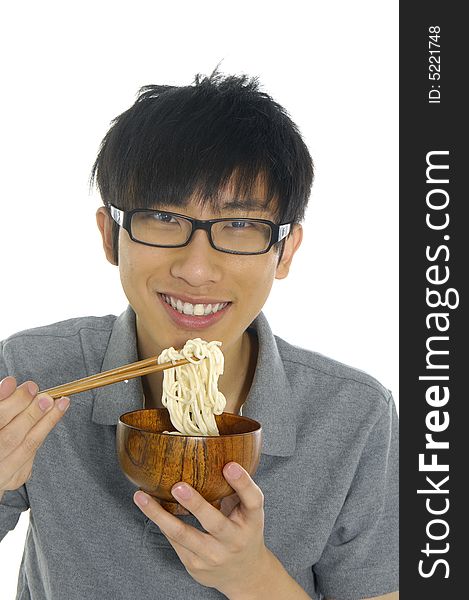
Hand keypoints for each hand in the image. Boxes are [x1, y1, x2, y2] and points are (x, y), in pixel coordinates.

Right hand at [0, 376, 69, 493]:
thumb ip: (1, 401)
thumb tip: (11, 383)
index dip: (14, 403)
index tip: (30, 387)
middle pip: (11, 437)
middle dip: (32, 414)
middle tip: (47, 397)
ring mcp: (0, 474)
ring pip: (27, 447)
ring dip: (47, 422)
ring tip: (61, 403)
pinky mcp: (12, 479)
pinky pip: (31, 455)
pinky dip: (41, 433)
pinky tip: (51, 417)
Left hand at [134, 462, 271, 597]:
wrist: (243, 574)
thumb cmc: (244, 530)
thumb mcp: (248, 510)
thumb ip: (237, 487)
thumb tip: (216, 453)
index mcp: (252, 520)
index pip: (253, 500)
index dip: (242, 482)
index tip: (229, 465)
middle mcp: (235, 539)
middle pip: (215, 522)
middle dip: (195, 504)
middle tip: (178, 487)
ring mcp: (213, 555)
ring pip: (183, 534)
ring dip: (159, 515)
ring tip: (142, 497)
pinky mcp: (194, 564)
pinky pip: (174, 540)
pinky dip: (160, 520)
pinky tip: (147, 506)